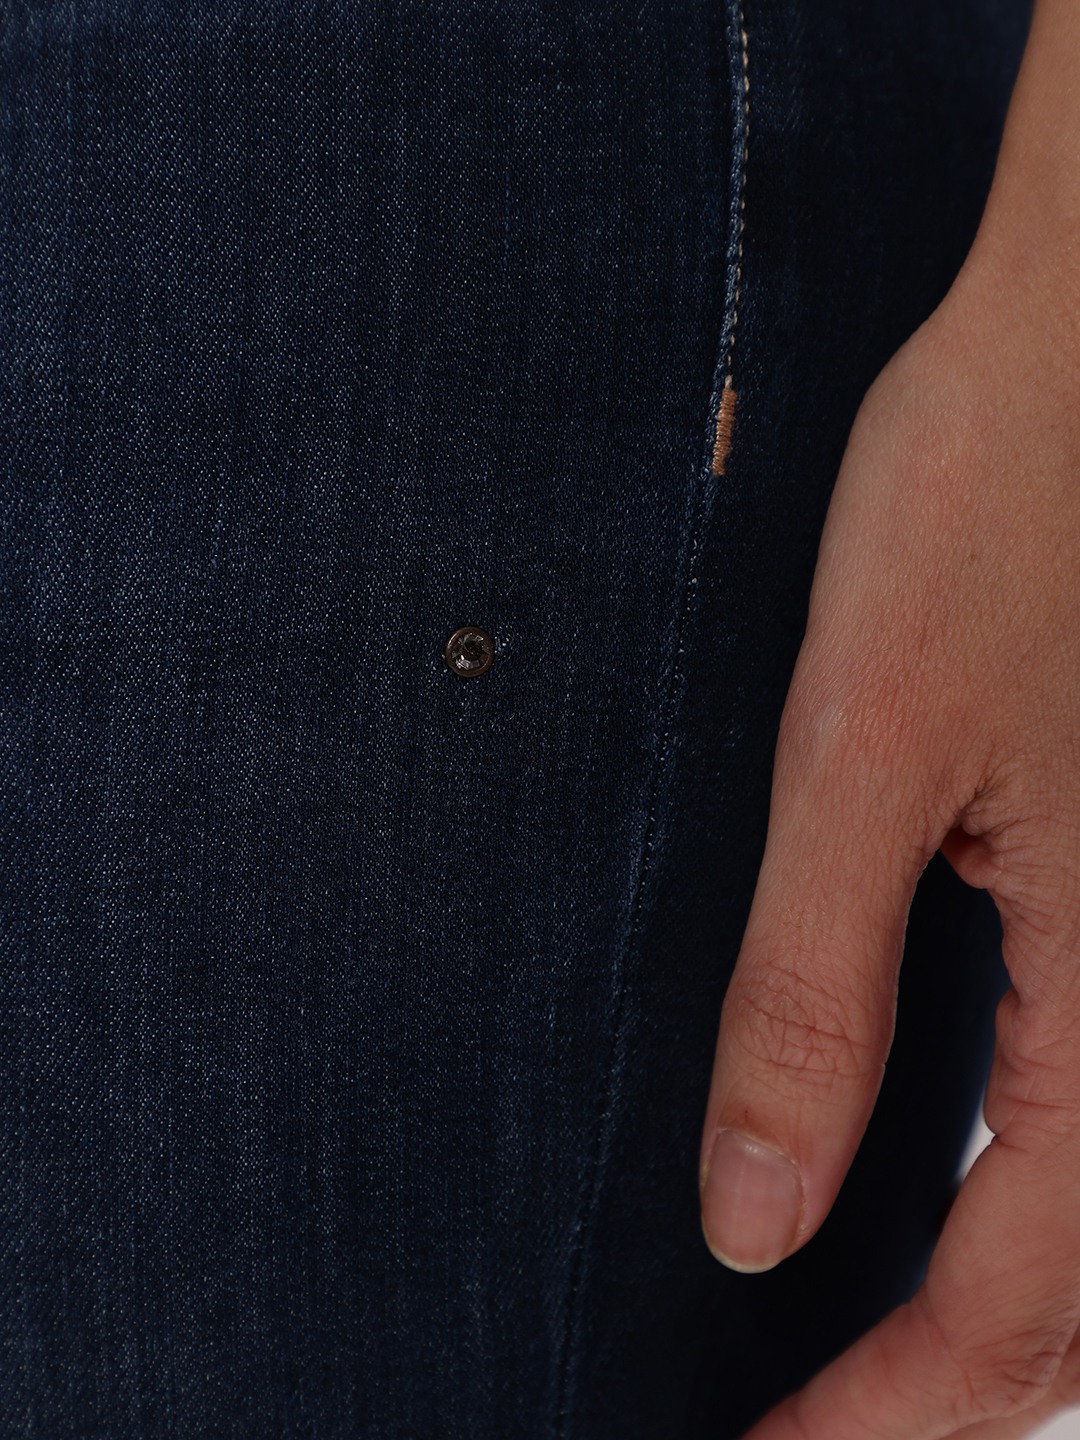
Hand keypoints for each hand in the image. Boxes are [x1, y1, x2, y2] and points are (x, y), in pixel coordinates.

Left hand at [697, 232, 1079, 1438]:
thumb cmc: (988, 499)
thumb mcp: (864, 755)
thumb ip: (816, 991)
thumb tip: (760, 1217)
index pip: (1019, 1300)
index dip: (887, 1411)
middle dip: (948, 1386)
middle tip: (808, 1424)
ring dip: (998, 1304)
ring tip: (863, 1346)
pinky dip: (1024, 1183)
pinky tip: (927, 1173)